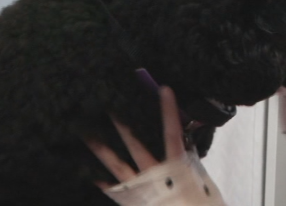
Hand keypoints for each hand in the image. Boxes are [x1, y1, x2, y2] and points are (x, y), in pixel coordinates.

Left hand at [86, 87, 224, 204]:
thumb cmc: (200, 204)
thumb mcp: (201, 179)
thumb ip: (190, 157)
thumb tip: (185, 138)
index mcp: (176, 166)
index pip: (172, 132)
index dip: (168, 111)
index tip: (164, 90)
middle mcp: (154, 174)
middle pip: (135, 143)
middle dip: (122, 123)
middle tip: (109, 105)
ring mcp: (140, 188)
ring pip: (116, 164)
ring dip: (100, 147)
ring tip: (85, 133)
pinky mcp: (131, 201)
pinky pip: (111, 188)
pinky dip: (99, 180)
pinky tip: (84, 171)